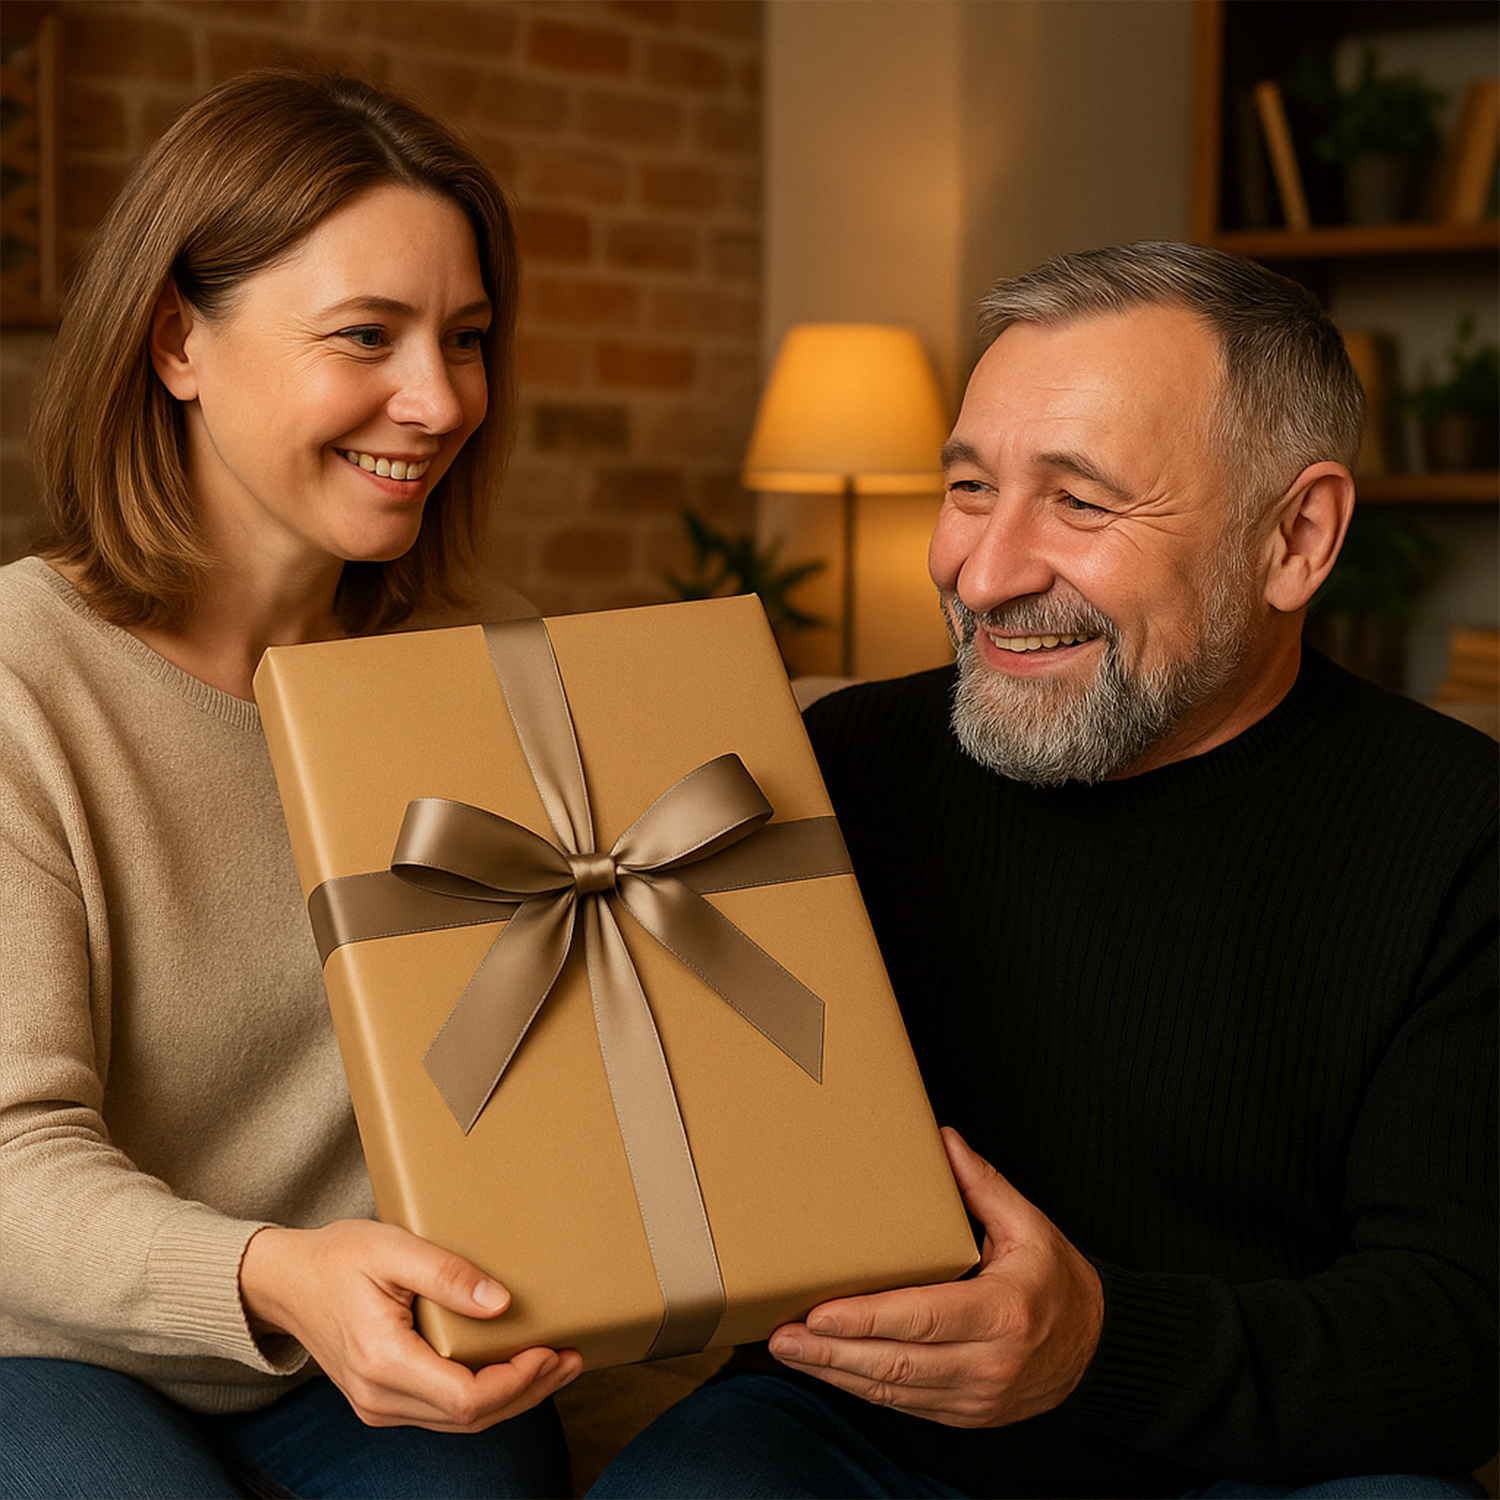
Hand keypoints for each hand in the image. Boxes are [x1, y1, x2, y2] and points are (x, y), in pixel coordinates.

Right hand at [239, 1219, 582, 1430]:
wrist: (285, 1281)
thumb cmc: (337, 1258)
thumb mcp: (393, 1248)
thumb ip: (447, 1275)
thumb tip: (501, 1302)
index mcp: (382, 1360)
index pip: (466, 1398)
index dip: (516, 1382)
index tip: (551, 1350)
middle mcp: (379, 1397)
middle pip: (470, 1418)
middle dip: (528, 1391)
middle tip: (570, 1359)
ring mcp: (378, 1405)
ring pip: (460, 1422)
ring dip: (511, 1398)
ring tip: (555, 1365)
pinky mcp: (383, 1400)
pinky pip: (443, 1412)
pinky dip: (484, 1397)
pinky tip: (512, 1372)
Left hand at [767, 1128, 1101, 1427]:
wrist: (1098, 1350)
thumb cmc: (1058, 1281)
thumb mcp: (1030, 1226)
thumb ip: (983, 1184)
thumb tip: (942, 1140)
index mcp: (1003, 1313)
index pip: (923, 1319)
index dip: (867, 1319)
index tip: (820, 1311)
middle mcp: (988, 1364)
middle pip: (897, 1363)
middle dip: (832, 1351)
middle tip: (782, 1333)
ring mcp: (976, 1398)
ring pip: (893, 1391)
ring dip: (836, 1373)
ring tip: (789, 1350)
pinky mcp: (965, 1416)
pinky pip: (905, 1405)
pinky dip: (862, 1389)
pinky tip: (829, 1368)